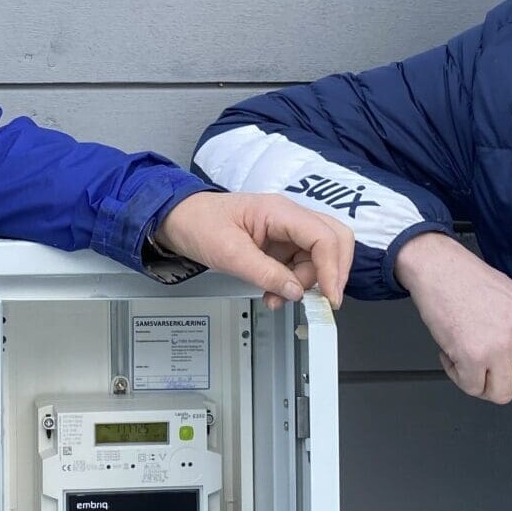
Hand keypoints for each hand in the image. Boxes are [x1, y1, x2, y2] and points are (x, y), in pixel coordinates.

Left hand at [154, 191, 351, 310]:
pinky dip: (293, 284)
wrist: (178, 220)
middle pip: (333, 240)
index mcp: (278, 211)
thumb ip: (265, 273)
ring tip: (277, 298)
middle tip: (321, 299)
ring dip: (306, 283)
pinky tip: (274, 294)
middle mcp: (288, 218)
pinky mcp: (279, 244)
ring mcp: (285, 231)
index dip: (332, 268)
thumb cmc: (198, 224)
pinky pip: (299, 265)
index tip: (329, 297)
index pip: (323, 236)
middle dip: (331, 272)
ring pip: (318, 257)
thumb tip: (295, 291)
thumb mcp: (229, 254)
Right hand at [395, 232, 511, 403]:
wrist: (439, 267)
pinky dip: (458, 375)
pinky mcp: (472, 357)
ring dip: (482, 383)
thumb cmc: (472, 281)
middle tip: (486, 366)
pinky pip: (471, 388)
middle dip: (504, 382)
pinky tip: (451, 354)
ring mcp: (499, 348)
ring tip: (468, 360)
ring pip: (500, 394)